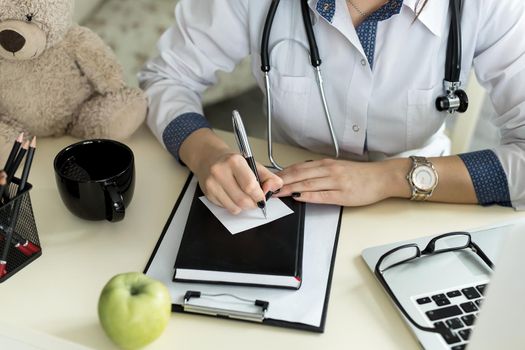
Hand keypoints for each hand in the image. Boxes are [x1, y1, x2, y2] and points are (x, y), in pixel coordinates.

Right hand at [193, 149, 282, 214]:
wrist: (209, 158)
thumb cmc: (232, 161)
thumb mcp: (252, 164)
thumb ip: (268, 176)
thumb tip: (276, 186)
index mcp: (234, 161)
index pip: (250, 186)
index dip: (259, 195)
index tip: (263, 197)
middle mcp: (220, 172)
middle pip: (242, 200)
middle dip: (253, 203)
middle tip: (256, 199)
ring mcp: (212, 184)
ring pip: (235, 208)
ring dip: (244, 206)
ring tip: (244, 196)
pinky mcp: (208, 194)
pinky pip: (227, 208)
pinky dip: (234, 206)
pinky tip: (233, 195)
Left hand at [275, 159, 409, 206]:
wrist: (382, 178)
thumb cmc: (361, 175)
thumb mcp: (338, 168)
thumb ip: (320, 172)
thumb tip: (301, 177)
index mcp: (326, 163)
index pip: (299, 167)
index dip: (282, 173)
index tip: (270, 178)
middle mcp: (329, 170)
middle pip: (299, 174)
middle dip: (281, 181)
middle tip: (268, 187)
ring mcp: (335, 182)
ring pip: (307, 184)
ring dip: (290, 188)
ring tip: (277, 193)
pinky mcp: (342, 194)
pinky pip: (321, 195)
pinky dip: (307, 196)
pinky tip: (298, 197)